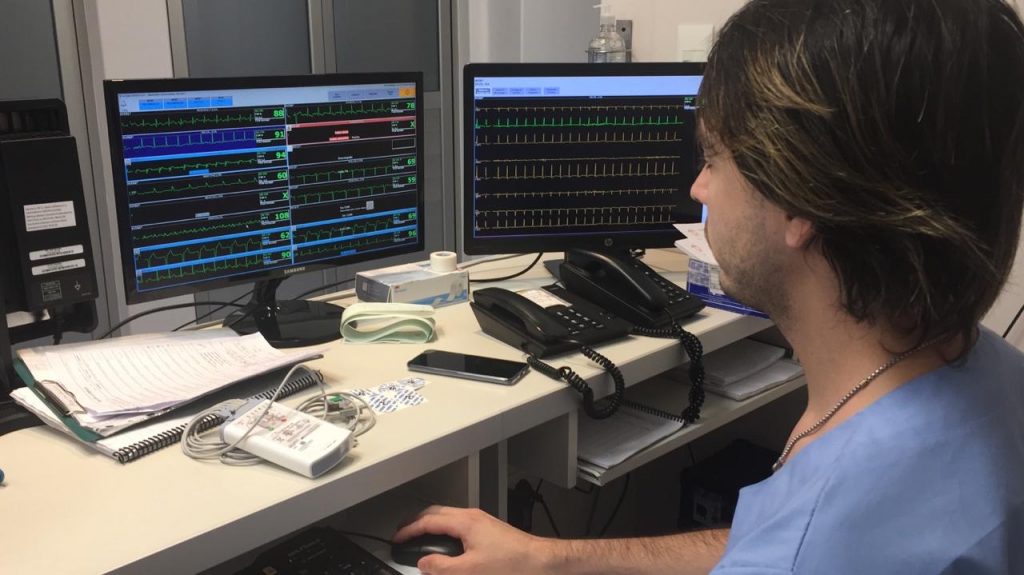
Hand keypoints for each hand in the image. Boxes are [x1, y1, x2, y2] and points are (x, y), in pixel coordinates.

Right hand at [393, 505, 553, 574]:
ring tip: (420, 538)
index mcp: (465, 522)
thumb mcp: (471, 570)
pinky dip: (444, 530)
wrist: (540, 561)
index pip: (428, 521)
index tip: (397, 538)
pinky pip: (458, 524)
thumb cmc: (513, 563)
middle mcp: (472, 516)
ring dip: (431, 525)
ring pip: (447, 517)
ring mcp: (481, 521)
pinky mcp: (487, 529)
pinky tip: (446, 545)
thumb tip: (425, 564)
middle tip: (404, 533)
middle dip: (416, 522)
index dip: (409, 530)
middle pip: (436, 512)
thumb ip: (443, 568)